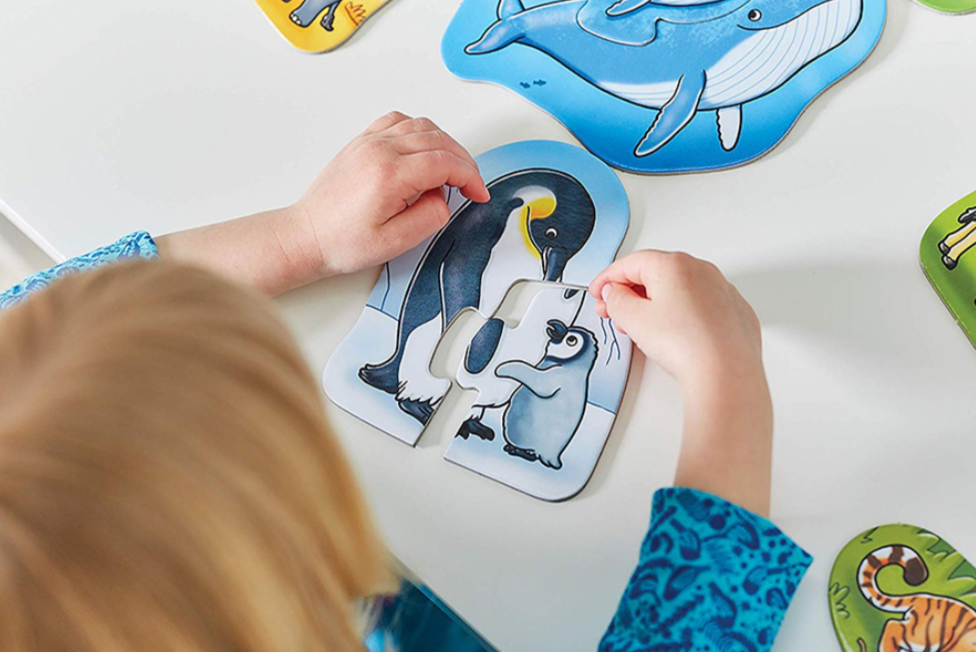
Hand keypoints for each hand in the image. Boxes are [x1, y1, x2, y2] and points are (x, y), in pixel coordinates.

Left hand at [156, 112, 489, 295]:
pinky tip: (424, 149)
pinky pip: (399, 121)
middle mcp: (379, 149)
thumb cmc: (343, 242)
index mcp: (390, 173)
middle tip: (472, 185)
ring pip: (422, 125)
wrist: (307, 236)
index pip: (445, 162)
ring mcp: (369, 141)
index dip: (470, 176)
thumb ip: (430, 216)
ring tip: (452, 170)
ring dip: (445, 144)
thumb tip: (444, 196)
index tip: (479, 194)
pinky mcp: (361, 142)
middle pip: (438, 140)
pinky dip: (420, 131)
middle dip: (463, 162)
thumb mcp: (396, 242)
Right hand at [589, 250, 771, 515]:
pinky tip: (673, 334)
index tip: (598, 293)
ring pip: (678, 289)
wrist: (727, 374)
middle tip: (613, 313)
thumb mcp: (633, 320)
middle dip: (630, 293)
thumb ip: (616, 300)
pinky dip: (682, 313)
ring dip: (654, 304)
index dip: (608, 279)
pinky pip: (700, 304)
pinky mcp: (734, 312)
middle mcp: (701, 270)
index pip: (630, 263)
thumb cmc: (685, 344)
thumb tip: (615, 293)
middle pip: (655, 274)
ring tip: (640, 329)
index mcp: (674, 265)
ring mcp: (722, 290)